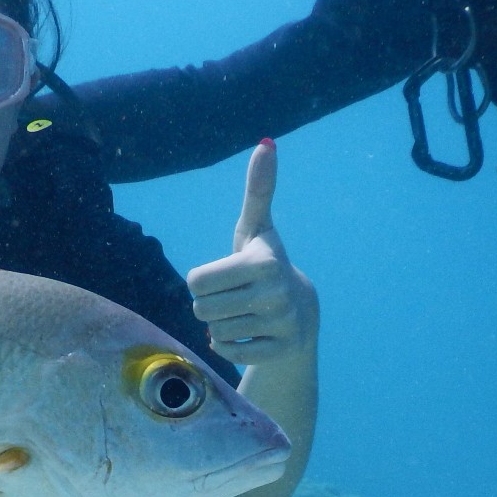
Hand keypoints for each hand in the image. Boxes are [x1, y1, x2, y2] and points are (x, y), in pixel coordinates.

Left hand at [186, 140, 318, 364]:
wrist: (300, 311)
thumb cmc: (264, 264)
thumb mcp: (257, 229)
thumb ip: (258, 190)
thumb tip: (266, 144)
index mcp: (263, 261)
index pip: (195, 280)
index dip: (201, 281)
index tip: (223, 277)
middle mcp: (275, 292)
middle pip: (201, 309)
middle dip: (209, 305)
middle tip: (231, 298)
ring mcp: (281, 323)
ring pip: (215, 332)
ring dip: (220, 326)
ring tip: (241, 315)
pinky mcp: (281, 349)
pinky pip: (230, 352)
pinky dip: (231, 346)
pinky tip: (248, 334)